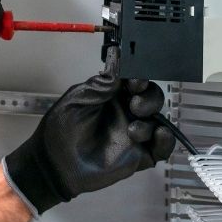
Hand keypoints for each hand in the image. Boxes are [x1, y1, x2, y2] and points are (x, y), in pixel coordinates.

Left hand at [2, 46, 174, 214]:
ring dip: (151, 120)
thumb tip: (118, 56)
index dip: (139, 78)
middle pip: (151, 98)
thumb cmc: (60, 130)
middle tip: (134, 104)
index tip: (135, 81)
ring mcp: (133, 134)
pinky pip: (162, 147)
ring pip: (158, 120)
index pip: (135, 81)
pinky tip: (159, 135)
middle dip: (149, 97)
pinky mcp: (139, 155)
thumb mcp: (79, 99)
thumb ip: (102, 82)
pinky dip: (167, 140)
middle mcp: (125, 112)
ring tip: (133, 130)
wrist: (55, 165)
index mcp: (112, 96)